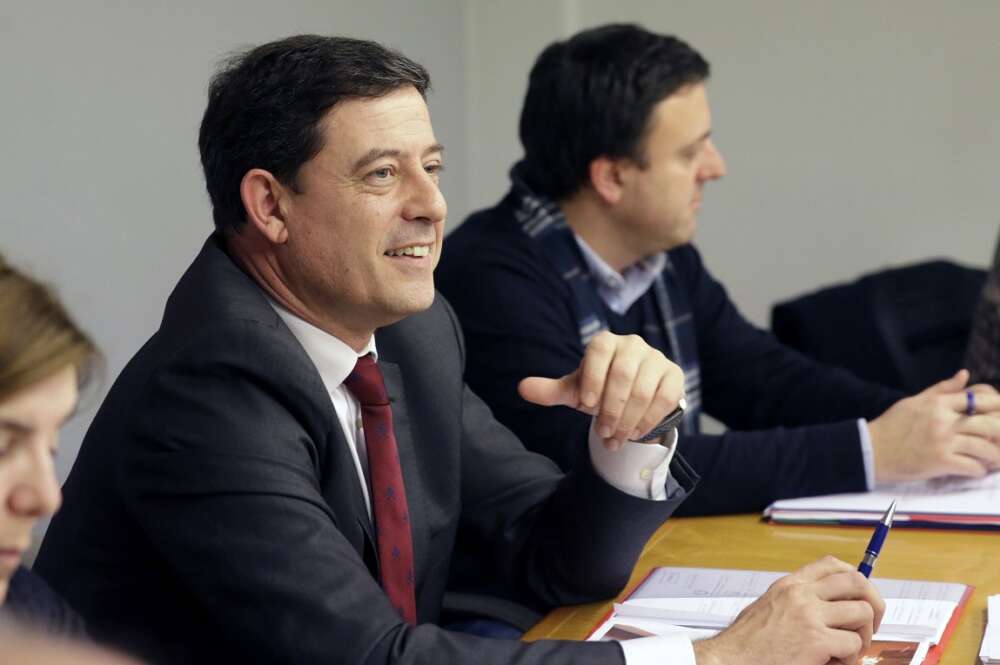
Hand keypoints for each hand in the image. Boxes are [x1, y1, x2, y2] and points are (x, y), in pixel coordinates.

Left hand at [517, 332, 683, 450]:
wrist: (631, 395)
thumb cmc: (598, 389)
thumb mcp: (574, 391)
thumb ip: (550, 390)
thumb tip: (521, 388)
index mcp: (605, 342)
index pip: (599, 351)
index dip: (592, 377)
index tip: (585, 405)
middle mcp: (633, 344)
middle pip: (622, 374)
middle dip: (611, 408)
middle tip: (602, 432)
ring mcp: (656, 358)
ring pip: (644, 390)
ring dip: (628, 419)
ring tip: (615, 439)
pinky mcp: (674, 375)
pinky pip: (665, 398)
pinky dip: (648, 420)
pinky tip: (635, 433)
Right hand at [693, 556, 884, 664]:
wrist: (729, 660)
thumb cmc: (746, 642)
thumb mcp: (769, 607)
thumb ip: (796, 601)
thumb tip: (830, 605)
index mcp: (789, 585)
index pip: (832, 565)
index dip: (854, 579)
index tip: (860, 596)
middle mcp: (801, 594)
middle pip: (857, 582)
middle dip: (873, 603)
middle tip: (869, 624)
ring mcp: (810, 616)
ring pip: (862, 613)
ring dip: (862, 635)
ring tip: (847, 650)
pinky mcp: (816, 641)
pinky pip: (853, 645)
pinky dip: (849, 658)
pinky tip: (830, 663)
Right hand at [869, 370, 999, 482]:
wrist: (871, 450)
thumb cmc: (892, 426)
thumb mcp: (915, 401)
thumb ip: (942, 389)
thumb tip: (965, 375)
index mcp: (938, 403)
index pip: (979, 398)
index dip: (997, 405)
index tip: (999, 414)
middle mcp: (943, 421)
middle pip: (989, 423)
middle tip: (999, 440)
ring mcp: (943, 442)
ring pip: (985, 448)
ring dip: (995, 456)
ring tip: (994, 459)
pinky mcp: (940, 462)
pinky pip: (972, 467)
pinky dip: (979, 470)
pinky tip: (977, 470)